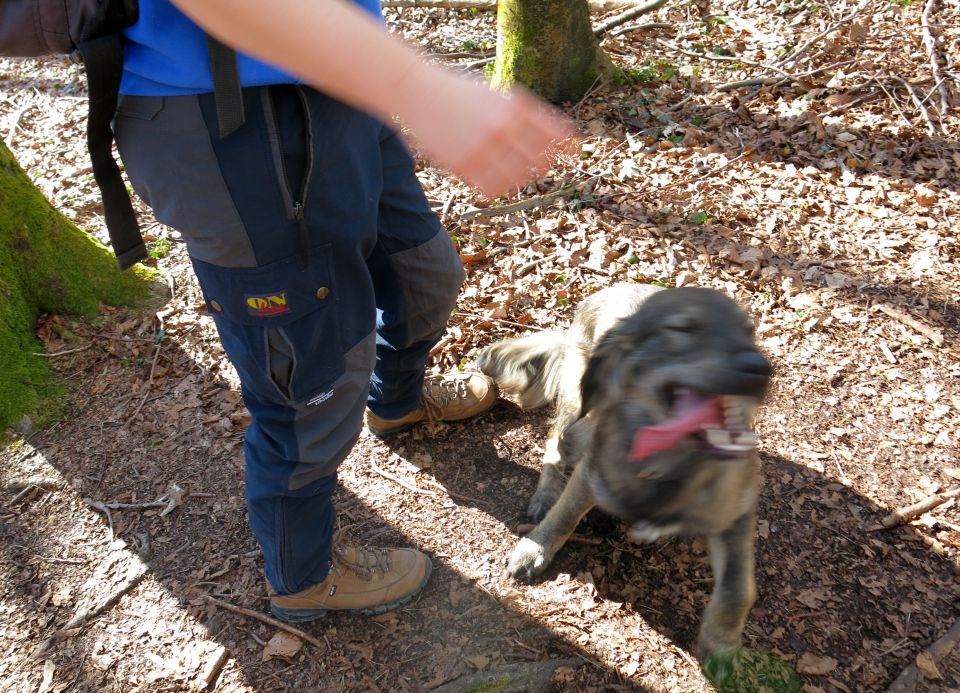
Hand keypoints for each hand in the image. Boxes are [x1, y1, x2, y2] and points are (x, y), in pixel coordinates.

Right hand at [397, 65, 575, 197]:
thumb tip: (557, 137)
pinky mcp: (463, 164)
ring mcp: (483, 147)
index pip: (555, 133)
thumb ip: (524, 114)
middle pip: (540, 160)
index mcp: (515, 106)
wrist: (418, 91)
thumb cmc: (461, 92)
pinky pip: (492, 188)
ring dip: (520, 180)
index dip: (568, 146)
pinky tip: (495, 182)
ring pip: (518, 179)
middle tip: (541, 169)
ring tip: (515, 175)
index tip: (573, 154)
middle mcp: (503, 126)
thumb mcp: (498, 95)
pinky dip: (498, 189)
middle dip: (544, 166)